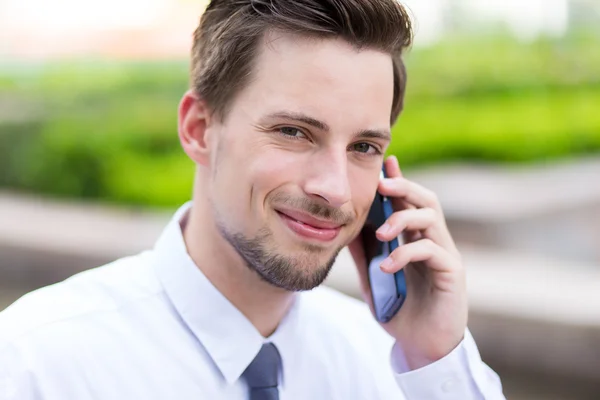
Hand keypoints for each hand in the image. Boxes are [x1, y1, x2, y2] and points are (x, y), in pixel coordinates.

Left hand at [348, 156, 466, 369]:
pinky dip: (406, 253)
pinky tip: (387, 266)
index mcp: (416, 237)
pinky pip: (431, 251)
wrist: (421, 345)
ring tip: (381, 232)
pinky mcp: (452, 273)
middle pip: (426, 200)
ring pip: (432, 218)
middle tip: (382, 185)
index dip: (399, 180)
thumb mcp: (373, 276)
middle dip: (404, 187)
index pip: (409, 201)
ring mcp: (445, 255)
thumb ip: (364, 252)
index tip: (384, 163)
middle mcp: (434, 240)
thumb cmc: (400, 308)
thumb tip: (345, 226)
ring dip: (403, 219)